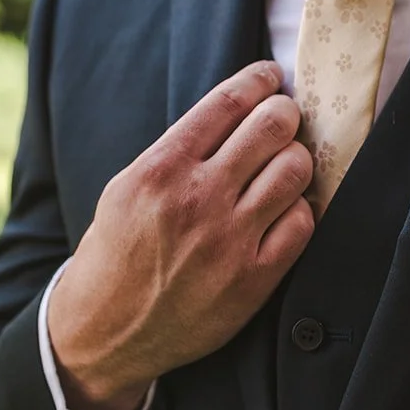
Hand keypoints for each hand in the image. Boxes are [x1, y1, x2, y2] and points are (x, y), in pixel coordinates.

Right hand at [48, 60, 315, 409]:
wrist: (106, 331)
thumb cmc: (116, 254)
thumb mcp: (126, 188)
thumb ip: (176, 152)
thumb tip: (233, 113)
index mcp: (161, 169)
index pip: (228, 102)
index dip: (259, 80)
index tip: (270, 77)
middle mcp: (198, 198)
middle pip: (273, 126)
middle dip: (285, 114)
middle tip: (283, 120)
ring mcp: (229, 239)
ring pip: (295, 169)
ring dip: (295, 159)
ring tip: (284, 164)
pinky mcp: (254, 278)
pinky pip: (302, 222)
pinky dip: (299, 209)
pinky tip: (284, 209)